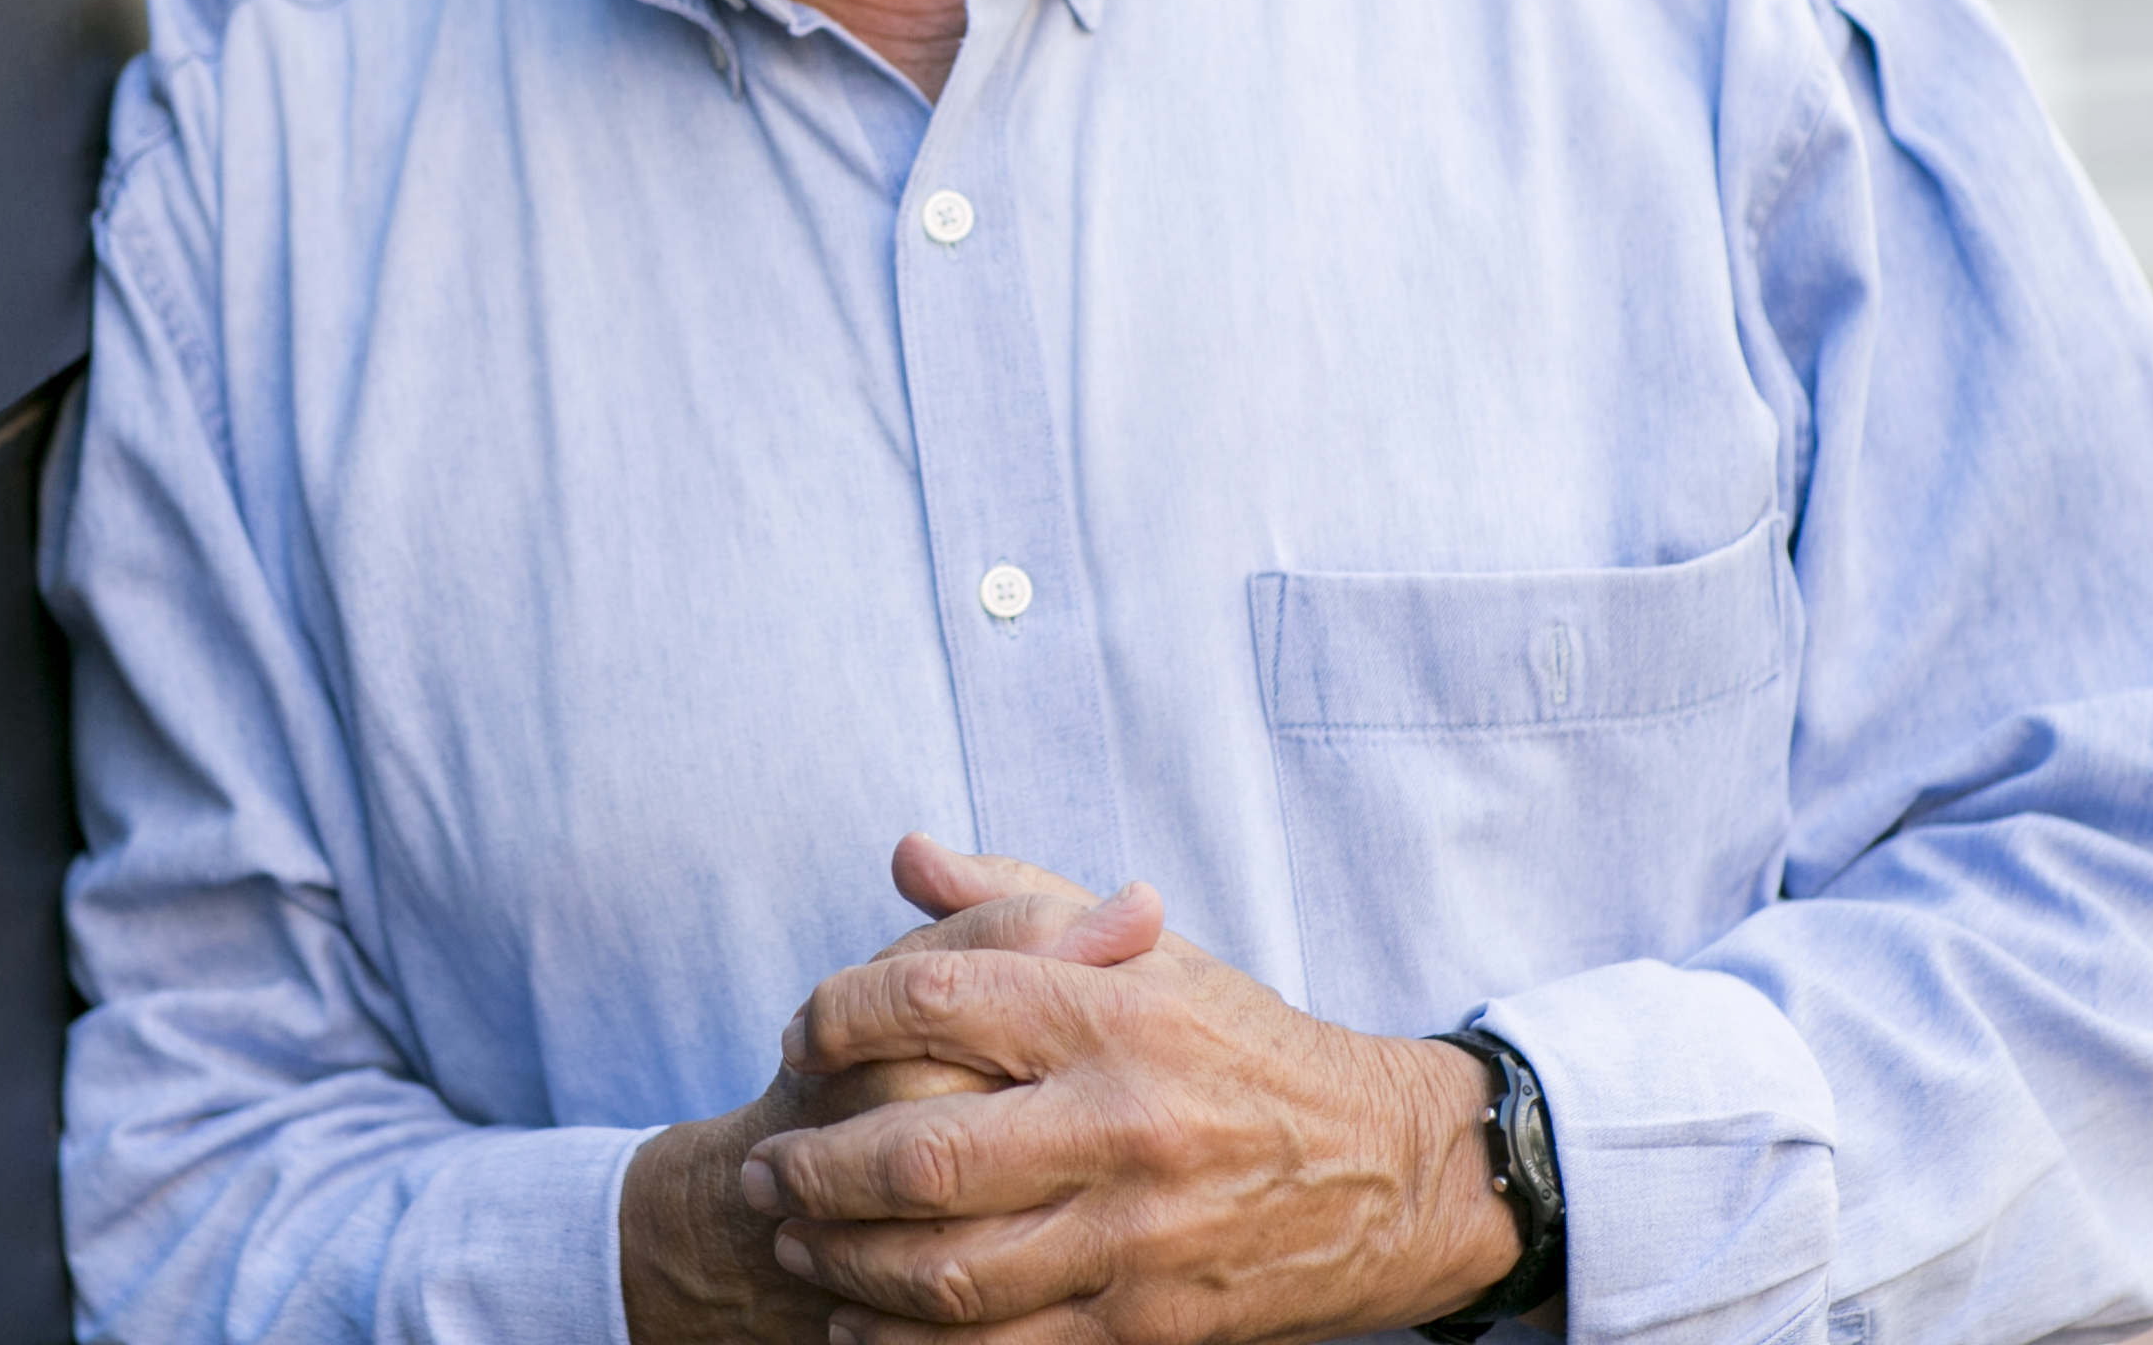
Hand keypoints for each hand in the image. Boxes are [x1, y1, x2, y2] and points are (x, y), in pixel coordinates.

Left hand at [744, 844, 1517, 1343]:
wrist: (1386, 1171)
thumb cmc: (1239, 1045)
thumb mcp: (1149, 950)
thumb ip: (1017, 898)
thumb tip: (904, 855)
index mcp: (1113, 1010)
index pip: (931, 1000)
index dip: (836, 1019)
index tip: (798, 1040)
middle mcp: (1123, 1120)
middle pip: (921, 1154)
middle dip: (816, 1168)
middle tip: (766, 1168)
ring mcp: (1137, 1233)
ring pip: (949, 1271)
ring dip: (846, 1262)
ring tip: (795, 1239)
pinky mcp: (1150, 1326)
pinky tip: (859, 1323)